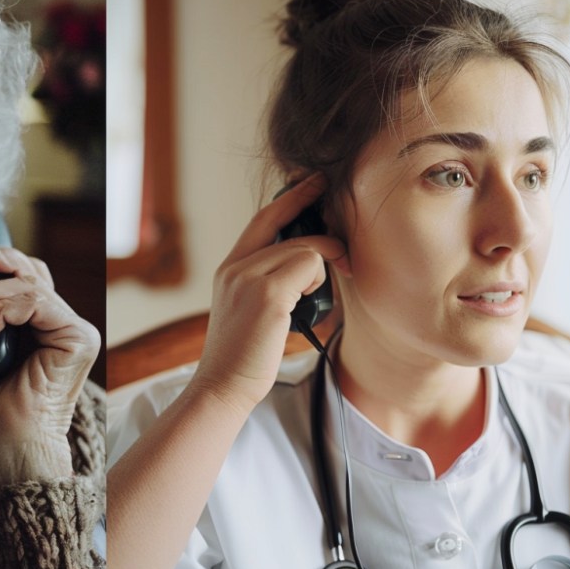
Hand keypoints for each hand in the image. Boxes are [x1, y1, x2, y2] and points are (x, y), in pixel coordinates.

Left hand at [0, 246, 99, 484]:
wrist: (7, 450)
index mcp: (44, 331)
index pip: (30, 280)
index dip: (5, 264)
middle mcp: (63, 328)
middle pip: (32, 275)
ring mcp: (75, 332)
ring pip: (31, 285)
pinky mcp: (78, 339)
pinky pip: (38, 302)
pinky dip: (3, 310)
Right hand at [192, 174, 347, 413]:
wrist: (224, 386)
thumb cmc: (245, 356)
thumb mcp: (252, 310)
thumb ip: (271, 282)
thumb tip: (311, 263)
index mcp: (229, 268)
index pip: (262, 219)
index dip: (291, 198)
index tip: (314, 182)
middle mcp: (235, 267)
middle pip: (287, 228)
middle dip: (321, 230)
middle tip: (345, 250)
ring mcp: (248, 278)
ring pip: (304, 249)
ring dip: (320, 271)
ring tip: (310, 301)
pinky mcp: (268, 295)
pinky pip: (310, 266)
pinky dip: (318, 282)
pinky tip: (309, 305)